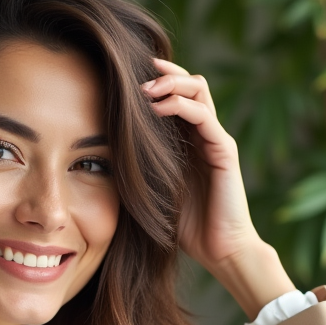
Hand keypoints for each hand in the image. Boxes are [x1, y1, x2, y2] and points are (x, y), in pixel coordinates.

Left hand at [142, 58, 294, 318]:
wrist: (220, 251)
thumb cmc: (186, 226)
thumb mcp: (152, 190)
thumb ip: (139, 169)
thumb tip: (101, 154)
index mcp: (189, 141)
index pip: (176, 96)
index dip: (157, 81)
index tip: (127, 76)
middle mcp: (205, 134)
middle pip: (190, 83)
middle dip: (164, 73)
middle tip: (136, 76)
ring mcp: (216, 140)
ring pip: (199, 90)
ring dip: (171, 82)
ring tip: (145, 89)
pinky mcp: (224, 151)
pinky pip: (204, 117)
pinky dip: (181, 105)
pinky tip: (158, 108)